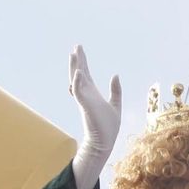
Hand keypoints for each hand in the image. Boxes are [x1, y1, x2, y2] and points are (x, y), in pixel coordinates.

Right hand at [68, 45, 121, 188]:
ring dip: (75, 67)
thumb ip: (116, 91)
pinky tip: (78, 72)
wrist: (104, 142)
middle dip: (78, 60)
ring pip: (76, 80)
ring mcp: (84, 99)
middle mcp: (86, 94)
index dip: (83, 61)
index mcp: (92, 93)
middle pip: (79, 73)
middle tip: (76, 46)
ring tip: (73, 54)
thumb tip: (115, 75)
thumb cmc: (108, 127)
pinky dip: (77, 82)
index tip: (79, 49)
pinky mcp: (85, 106)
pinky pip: (78, 92)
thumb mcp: (115, 105)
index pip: (86, 74)